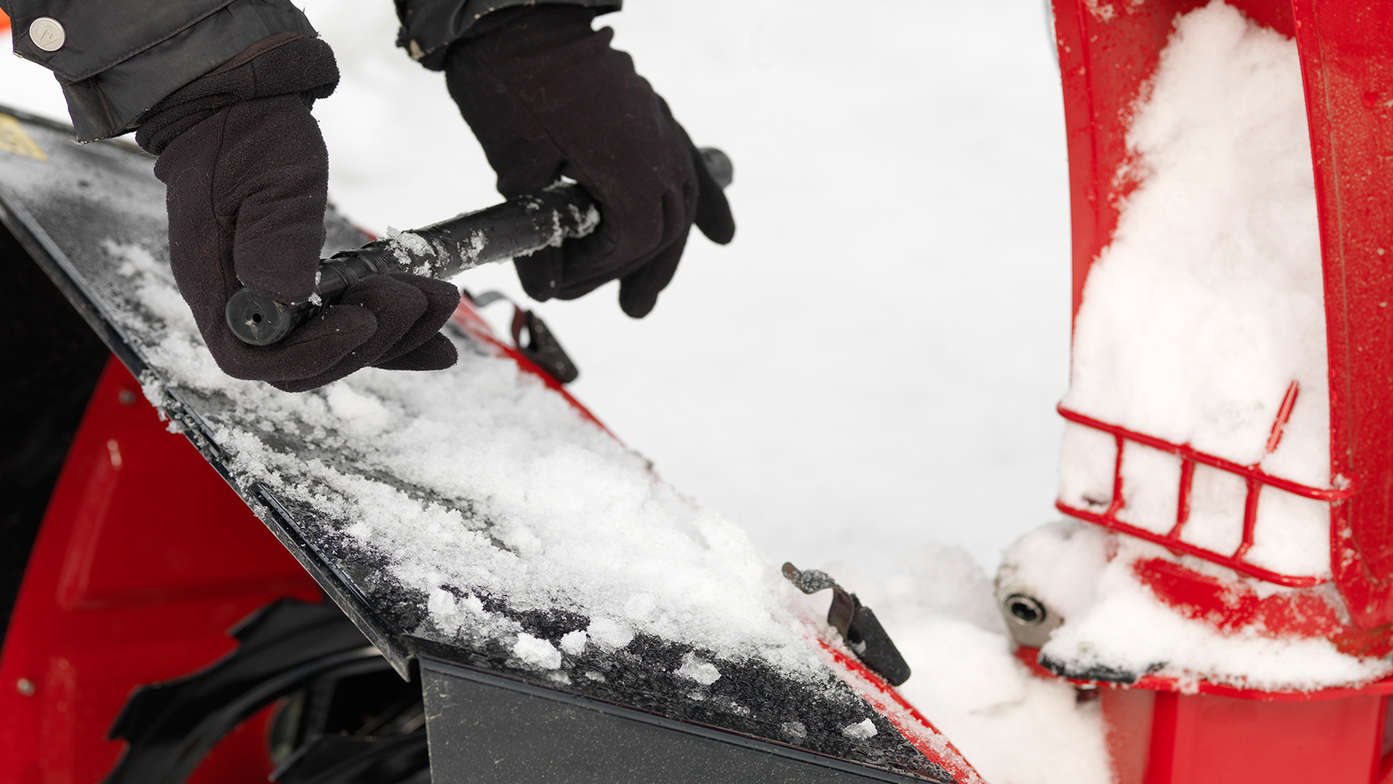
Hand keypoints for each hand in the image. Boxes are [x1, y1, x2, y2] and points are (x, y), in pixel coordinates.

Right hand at [138, 39, 459, 391]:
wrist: (248, 103)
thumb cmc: (250, 134)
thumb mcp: (268, 176)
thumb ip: (276, 235)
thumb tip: (283, 296)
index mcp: (214, 281)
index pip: (249, 357)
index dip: (309, 354)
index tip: (360, 321)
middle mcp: (241, 301)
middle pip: (304, 361)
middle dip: (369, 339)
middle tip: (415, 298)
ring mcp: (276, 297)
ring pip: (337, 346)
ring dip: (397, 335)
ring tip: (442, 300)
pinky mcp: (308, 287)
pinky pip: (351, 325)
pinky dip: (398, 336)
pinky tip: (441, 339)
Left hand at [443, 8, 734, 317]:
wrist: (515, 18)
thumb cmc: (510, 83)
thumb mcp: (514, 165)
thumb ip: (535, 232)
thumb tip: (544, 288)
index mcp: (629, 162)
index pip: (634, 239)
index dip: (602, 269)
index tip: (564, 280)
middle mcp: (657, 147)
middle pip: (665, 229)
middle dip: (641, 272)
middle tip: (621, 307)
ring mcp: (658, 126)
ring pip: (680, 202)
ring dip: (669, 250)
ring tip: (648, 294)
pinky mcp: (650, 112)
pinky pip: (689, 162)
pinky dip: (707, 200)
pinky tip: (721, 234)